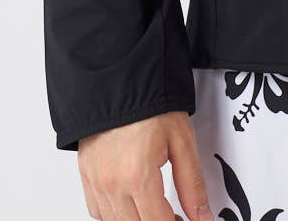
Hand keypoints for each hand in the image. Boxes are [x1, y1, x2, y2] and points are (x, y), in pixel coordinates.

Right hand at [77, 110, 211, 220]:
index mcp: (137, 176)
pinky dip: (116, 212)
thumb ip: (192, 183)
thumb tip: (202, 215)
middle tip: (175, 215)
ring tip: (156, 207)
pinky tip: (131, 200)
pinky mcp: (85, 176)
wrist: (121, 80)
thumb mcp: (182, 141)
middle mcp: (111, 184)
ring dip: (136, 219)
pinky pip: (98, 210)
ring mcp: (95, 182)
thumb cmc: (151, 104)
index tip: (186, 220)